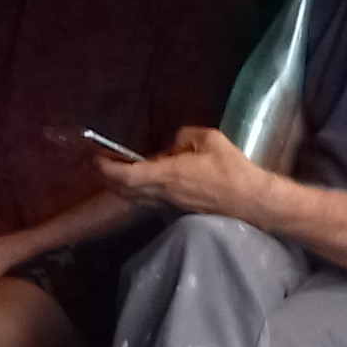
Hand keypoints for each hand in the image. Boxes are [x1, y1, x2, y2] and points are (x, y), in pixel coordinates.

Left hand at [98, 126, 262, 217]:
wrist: (250, 201)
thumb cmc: (232, 169)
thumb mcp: (209, 139)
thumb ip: (185, 136)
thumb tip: (174, 144)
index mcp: (167, 174)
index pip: (126, 176)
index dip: (106, 169)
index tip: (97, 158)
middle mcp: (164, 193)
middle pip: (125, 190)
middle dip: (109, 178)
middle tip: (101, 164)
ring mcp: (170, 204)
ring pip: (136, 197)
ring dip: (124, 186)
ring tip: (119, 171)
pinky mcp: (179, 210)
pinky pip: (150, 200)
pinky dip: (140, 191)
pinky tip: (145, 182)